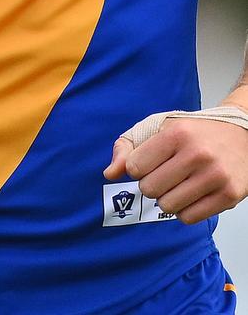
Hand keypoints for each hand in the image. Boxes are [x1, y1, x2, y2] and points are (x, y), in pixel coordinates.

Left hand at [103, 116, 247, 223]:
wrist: (242, 134)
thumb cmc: (195, 132)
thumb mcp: (159, 126)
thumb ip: (128, 146)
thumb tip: (110, 173)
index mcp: (177, 133)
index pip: (135, 166)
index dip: (136, 168)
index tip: (146, 164)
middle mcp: (197, 154)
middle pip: (150, 189)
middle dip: (150, 185)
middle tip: (162, 175)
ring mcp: (215, 176)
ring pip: (168, 206)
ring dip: (167, 199)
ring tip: (177, 184)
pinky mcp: (228, 196)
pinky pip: (189, 218)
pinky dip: (183, 210)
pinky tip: (190, 194)